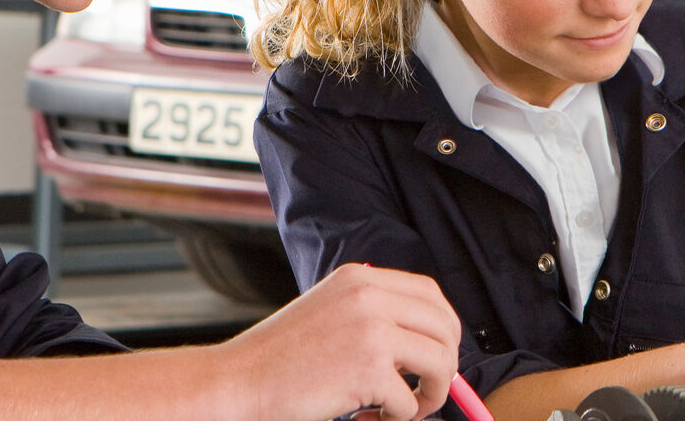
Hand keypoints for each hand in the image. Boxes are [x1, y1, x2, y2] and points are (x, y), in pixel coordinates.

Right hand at [212, 264, 459, 420]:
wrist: (238, 381)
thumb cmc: (279, 357)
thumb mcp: (330, 311)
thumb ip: (373, 314)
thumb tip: (430, 342)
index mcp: (361, 278)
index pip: (430, 294)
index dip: (444, 327)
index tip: (438, 354)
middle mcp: (370, 296)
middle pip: (445, 327)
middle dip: (446, 364)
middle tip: (427, 389)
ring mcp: (372, 331)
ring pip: (440, 363)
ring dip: (431, 394)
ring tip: (400, 408)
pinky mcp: (369, 369)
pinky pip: (410, 400)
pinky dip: (396, 417)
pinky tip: (365, 417)